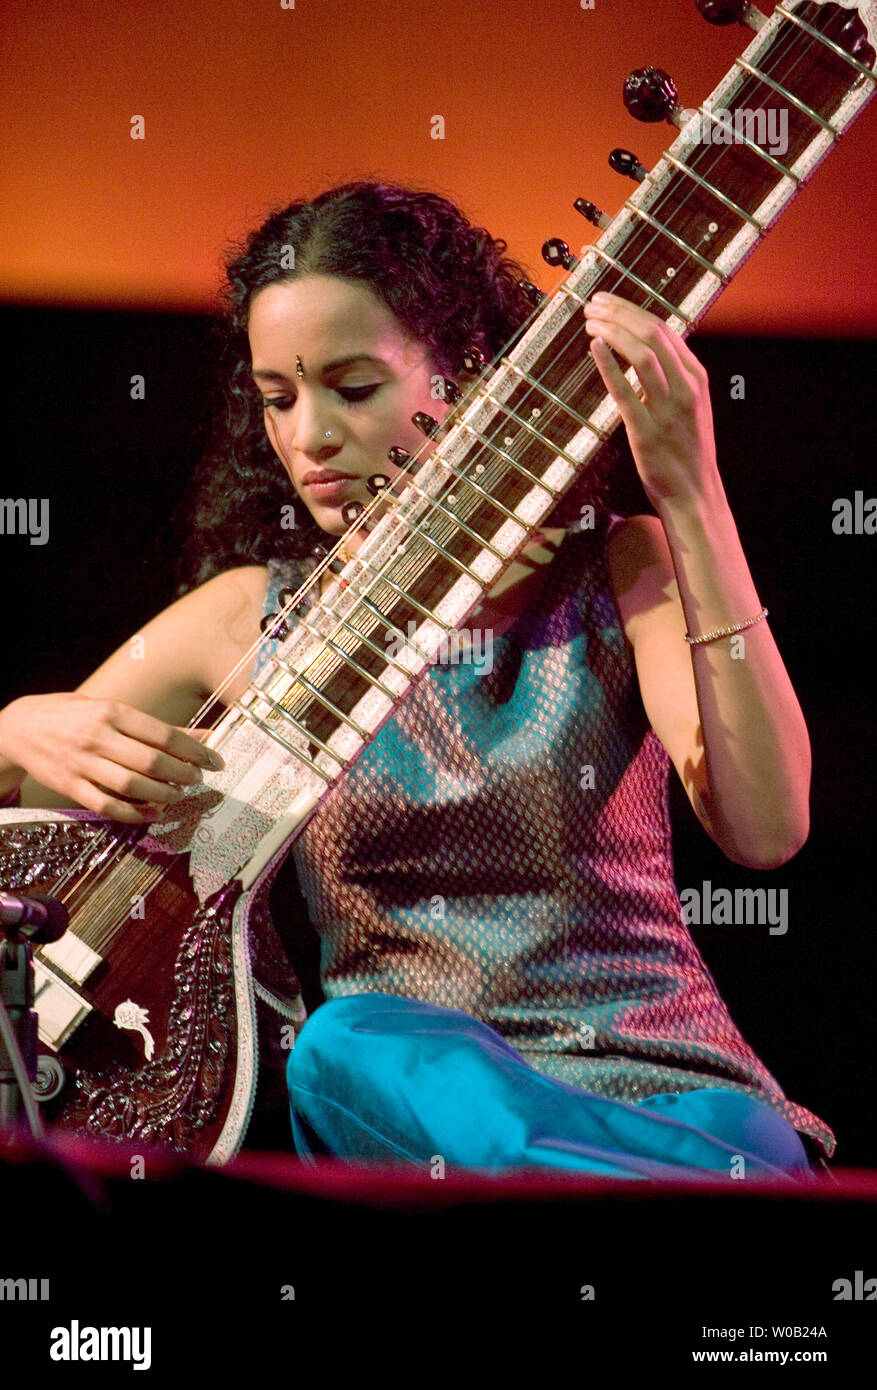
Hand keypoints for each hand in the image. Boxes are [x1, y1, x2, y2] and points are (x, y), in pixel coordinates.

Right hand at [0, 694, 223, 822]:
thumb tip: (204, 736)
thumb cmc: (74, 715)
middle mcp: (98, 737)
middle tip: (197, 779)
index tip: (214, 761)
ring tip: (178, 795)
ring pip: (131, 785)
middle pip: (151, 761)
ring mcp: (83, 763)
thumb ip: (157, 726)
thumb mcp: (111, 709)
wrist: (20, 728)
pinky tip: (153, 813)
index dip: (195, 751)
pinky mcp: (70, 786)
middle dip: (182, 774)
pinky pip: (106, 805)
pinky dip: (134, 814)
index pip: (164, 734)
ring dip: (162, 795)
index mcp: (112, 712)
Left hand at [583, 291, 718, 509]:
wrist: (694, 491)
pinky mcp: (647, 432)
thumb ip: (671, 377)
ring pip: (642, 355)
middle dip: (619, 313)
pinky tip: (594, 347)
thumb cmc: (685, 448)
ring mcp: (667, 410)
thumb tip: (643, 349)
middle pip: (652, 334)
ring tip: (589, 322)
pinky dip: (609, 365)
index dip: (632, 310)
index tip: (607, 302)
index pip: (664, 329)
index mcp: (696, 377)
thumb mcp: (689, 404)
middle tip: (592, 306)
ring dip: (612, 331)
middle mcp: (685, 388)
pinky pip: (625, 392)